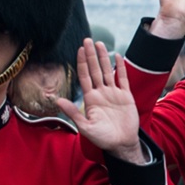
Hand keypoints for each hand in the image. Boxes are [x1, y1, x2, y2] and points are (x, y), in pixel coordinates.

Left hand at [57, 39, 144, 162]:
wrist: (122, 143)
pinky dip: (121, 68)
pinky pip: (123, 79)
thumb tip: (58, 100)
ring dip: (104, 58)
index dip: (82, 63)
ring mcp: (114, 93)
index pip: (85, 76)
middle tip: (88, 40)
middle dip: (91, 55)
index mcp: (90, 99)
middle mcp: (101, 93)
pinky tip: (117, 57)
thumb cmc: (103, 138)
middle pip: (95, 70)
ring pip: (108, 71)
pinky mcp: (126, 96)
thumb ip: (73, 113)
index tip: (79, 50)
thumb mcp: (85, 127)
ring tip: (101, 44)